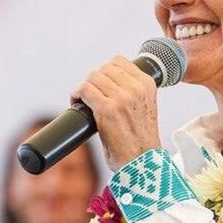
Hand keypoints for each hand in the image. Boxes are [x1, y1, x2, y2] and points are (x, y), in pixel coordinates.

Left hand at [72, 55, 161, 170]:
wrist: (141, 162)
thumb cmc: (140, 139)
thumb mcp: (144, 107)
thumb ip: (133, 91)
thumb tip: (107, 81)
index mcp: (147, 85)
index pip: (118, 61)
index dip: (104, 71)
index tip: (100, 83)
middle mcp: (136, 88)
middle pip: (103, 68)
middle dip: (93, 80)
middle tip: (90, 94)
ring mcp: (121, 98)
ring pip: (92, 77)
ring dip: (84, 87)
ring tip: (82, 99)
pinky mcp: (107, 109)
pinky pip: (84, 89)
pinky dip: (76, 94)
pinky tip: (76, 102)